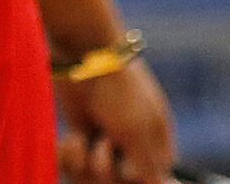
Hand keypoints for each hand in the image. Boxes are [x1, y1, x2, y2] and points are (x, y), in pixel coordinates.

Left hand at [55, 57, 176, 182]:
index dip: (135, 179)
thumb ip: (148, 166)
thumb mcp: (137, 132)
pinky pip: (76, 162)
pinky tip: (72, 139)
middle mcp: (133, 147)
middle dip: (109, 170)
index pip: (152, 181)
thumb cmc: (118, 93)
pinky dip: (72, 154)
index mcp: (157, 147)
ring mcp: (107, 141)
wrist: (83, 58)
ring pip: (96, 175)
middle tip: (107, 142)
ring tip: (87, 139)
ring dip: (89, 161)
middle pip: (120, 182)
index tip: (127, 169)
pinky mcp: (81, 134)